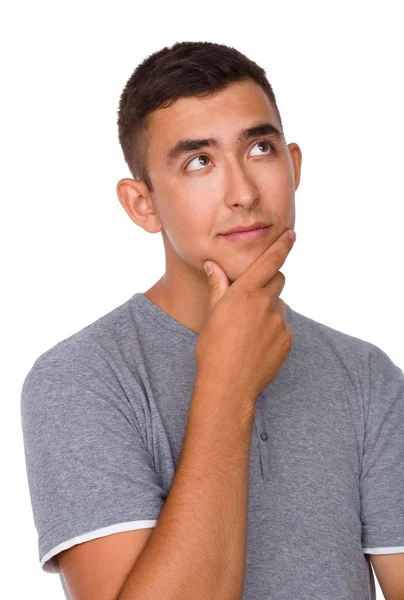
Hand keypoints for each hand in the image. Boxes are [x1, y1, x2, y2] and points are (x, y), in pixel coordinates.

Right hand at [195, 228, 295, 404]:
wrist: (228, 386)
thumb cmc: (212, 349)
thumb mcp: (211, 314)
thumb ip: (217, 286)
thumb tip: (213, 265)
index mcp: (245, 293)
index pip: (269, 261)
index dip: (282, 246)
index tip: (291, 234)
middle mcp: (266, 304)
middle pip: (278, 280)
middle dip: (268, 282)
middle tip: (250, 300)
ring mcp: (279, 323)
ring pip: (278, 306)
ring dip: (268, 310)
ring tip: (248, 331)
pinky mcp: (287, 340)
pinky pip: (282, 326)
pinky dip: (272, 330)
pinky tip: (256, 345)